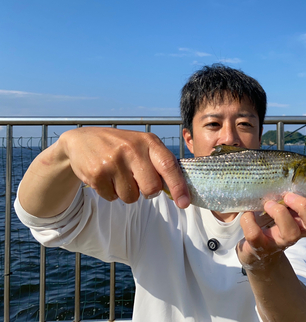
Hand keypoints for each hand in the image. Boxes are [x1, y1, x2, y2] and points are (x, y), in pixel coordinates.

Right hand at [62, 127, 189, 206]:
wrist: (82, 140)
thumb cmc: (121, 146)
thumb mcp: (142, 145)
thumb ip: (160, 163)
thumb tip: (179, 192)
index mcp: (148, 141)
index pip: (169, 166)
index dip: (179, 187)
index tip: (184, 203)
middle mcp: (132, 149)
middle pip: (152, 188)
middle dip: (148, 192)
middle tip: (138, 181)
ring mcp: (113, 161)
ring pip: (131, 197)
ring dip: (127, 192)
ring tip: (118, 175)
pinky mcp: (97, 173)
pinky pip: (113, 198)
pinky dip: (111, 193)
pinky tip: (106, 177)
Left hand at [236, 176, 305, 268]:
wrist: (254, 249)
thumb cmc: (270, 217)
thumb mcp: (281, 199)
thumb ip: (289, 183)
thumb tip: (292, 161)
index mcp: (305, 216)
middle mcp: (298, 230)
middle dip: (305, 207)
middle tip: (289, 195)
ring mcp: (279, 240)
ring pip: (292, 233)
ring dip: (280, 214)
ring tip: (268, 203)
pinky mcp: (260, 247)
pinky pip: (256, 236)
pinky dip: (250, 222)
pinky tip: (247, 213)